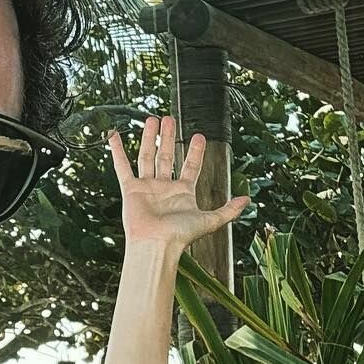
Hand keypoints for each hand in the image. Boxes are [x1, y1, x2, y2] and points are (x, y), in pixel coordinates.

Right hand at [108, 115, 248, 253]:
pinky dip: (117, 151)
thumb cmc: (180, 235)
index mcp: (183, 192)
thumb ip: (229, 210)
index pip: (190, 166)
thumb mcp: (210, 220)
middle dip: (169, 137)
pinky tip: (115, 136)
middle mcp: (164, 187)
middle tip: (170, 118)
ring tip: (152, 119)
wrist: (156, 244)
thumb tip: (247, 201)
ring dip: (150, 138)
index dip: (195, 152)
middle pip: (166, 156)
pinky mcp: (131, 189)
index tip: (198, 136)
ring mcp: (146, 187)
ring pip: (147, 156)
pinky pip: (123, 167)